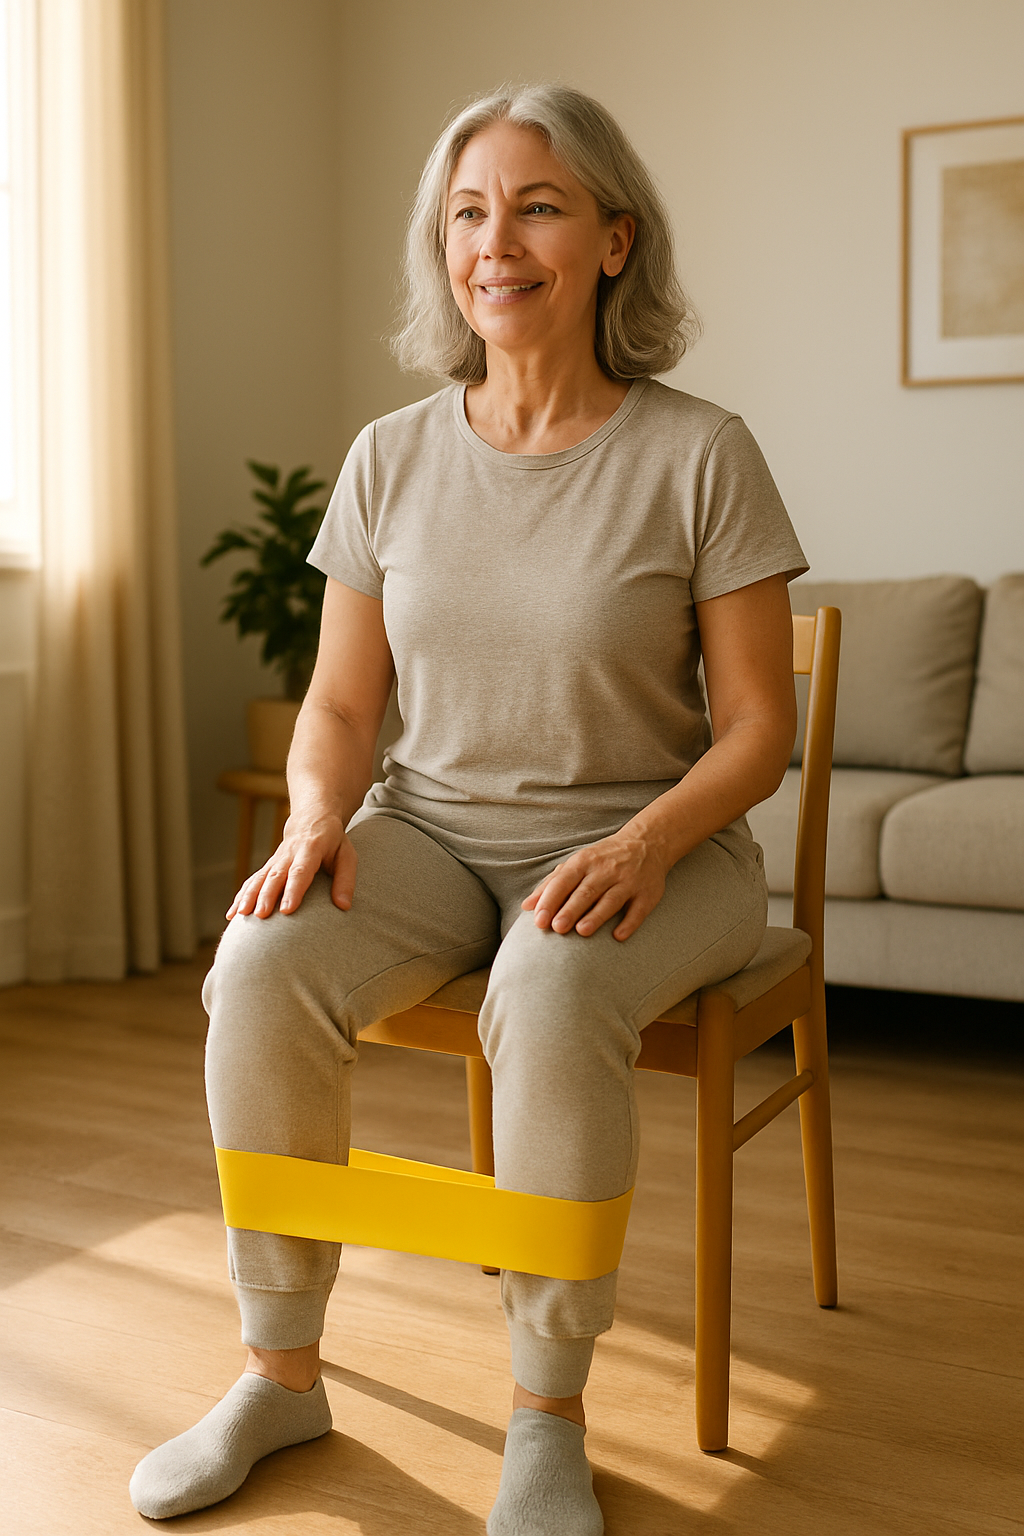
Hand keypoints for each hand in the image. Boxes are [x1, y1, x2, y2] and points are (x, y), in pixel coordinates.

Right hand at [226, 810, 356, 919]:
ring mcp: (276, 860)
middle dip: (266, 896)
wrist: (312, 820)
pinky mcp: (268, 866)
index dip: (293, 890)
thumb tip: (344, 906)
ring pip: (259, 878)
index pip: (301, 871)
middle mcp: (289, 854)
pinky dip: (240, 896)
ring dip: (249, 896)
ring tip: (241, 915)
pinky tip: (232, 914)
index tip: (286, 910)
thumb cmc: (333, 842)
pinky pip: (252, 881)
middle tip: (261, 915)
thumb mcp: (347, 855)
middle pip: (275, 876)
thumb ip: (346, 880)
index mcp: (311, 849)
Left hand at [521, 830, 668, 941]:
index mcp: (584, 862)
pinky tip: (618, 936)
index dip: (550, 900)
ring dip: (597, 916)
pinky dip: (629, 923)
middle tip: (557, 928)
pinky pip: (639, 910)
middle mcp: (606, 870)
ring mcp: (628, 881)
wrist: (647, 842)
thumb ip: (551, 884)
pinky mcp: (647, 894)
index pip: (564, 881)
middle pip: (586, 892)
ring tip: (582, 931)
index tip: (539, 921)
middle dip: (571, 909)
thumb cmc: (603, 858)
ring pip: (611, 900)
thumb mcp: (577, 864)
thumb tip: (527, 906)